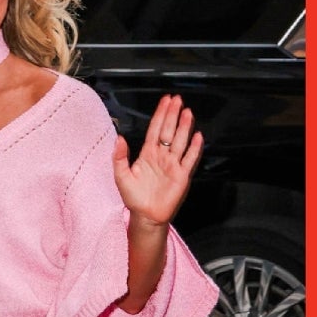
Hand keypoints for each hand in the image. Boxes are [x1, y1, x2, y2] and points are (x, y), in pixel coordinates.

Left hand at [112, 94, 202, 225]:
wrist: (146, 216)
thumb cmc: (134, 197)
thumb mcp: (121, 176)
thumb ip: (119, 157)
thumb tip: (120, 138)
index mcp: (148, 154)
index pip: (155, 129)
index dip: (160, 114)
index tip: (165, 101)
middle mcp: (162, 156)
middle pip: (169, 131)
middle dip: (173, 115)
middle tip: (178, 100)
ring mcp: (173, 165)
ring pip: (180, 141)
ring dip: (184, 127)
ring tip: (187, 112)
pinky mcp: (182, 176)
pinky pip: (190, 159)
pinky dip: (195, 148)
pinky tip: (198, 136)